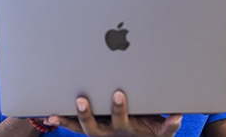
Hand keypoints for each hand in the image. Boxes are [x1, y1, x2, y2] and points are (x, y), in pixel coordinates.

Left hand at [44, 91, 181, 136]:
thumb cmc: (152, 130)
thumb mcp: (163, 132)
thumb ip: (169, 126)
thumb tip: (177, 117)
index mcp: (127, 129)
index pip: (121, 120)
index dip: (118, 109)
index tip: (118, 94)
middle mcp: (109, 132)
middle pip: (94, 127)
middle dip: (86, 114)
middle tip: (80, 99)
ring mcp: (97, 130)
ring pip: (80, 127)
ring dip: (68, 119)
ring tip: (54, 114)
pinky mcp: (89, 126)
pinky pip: (73, 125)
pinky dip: (61, 120)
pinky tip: (48, 116)